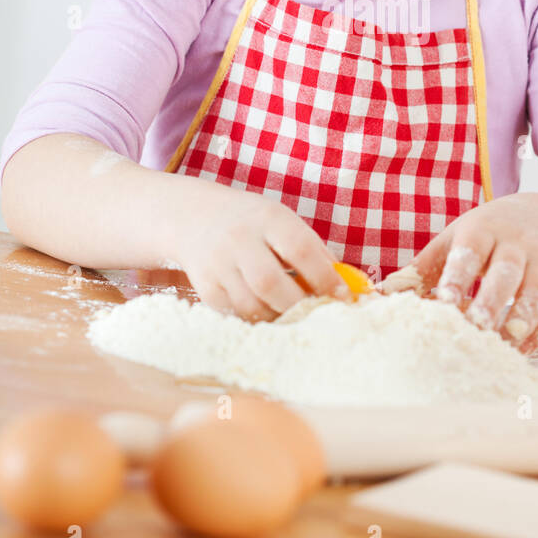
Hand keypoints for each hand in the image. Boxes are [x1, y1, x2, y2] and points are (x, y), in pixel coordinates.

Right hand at [173, 185, 347, 317]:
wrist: (194, 217)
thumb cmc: (250, 221)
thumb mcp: (281, 220)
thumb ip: (311, 248)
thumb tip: (344, 282)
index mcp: (267, 218)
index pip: (300, 249)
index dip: (324, 276)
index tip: (341, 295)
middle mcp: (239, 239)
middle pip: (271, 283)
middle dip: (299, 305)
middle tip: (317, 313)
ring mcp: (218, 265)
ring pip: (251, 305)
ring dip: (278, 317)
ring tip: (293, 315)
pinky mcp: (205, 287)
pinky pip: (235, 314)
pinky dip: (256, 319)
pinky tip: (268, 313)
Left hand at [410, 194, 537, 353]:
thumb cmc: (487, 233)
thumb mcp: (454, 239)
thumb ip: (422, 268)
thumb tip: (381, 295)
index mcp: (482, 230)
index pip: (470, 253)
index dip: (458, 278)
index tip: (445, 302)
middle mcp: (516, 242)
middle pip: (507, 272)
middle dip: (492, 301)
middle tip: (477, 328)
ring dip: (522, 320)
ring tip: (504, 345)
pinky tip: (525, 348)